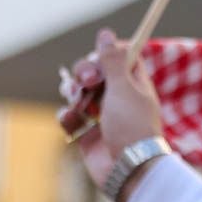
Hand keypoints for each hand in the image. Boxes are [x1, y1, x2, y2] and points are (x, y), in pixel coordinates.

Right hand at [65, 28, 164, 193]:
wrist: (129, 168)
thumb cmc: (133, 126)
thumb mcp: (124, 88)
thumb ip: (113, 62)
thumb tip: (106, 33)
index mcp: (134, 83)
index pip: (120, 58)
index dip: (107, 54)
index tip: (101, 59)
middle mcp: (118, 97)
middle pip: (93, 72)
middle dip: (84, 73)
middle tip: (88, 82)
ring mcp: (101, 115)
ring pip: (77, 92)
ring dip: (72, 93)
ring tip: (77, 103)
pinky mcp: (87, 132)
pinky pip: (69, 116)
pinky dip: (67, 116)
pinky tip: (72, 120)